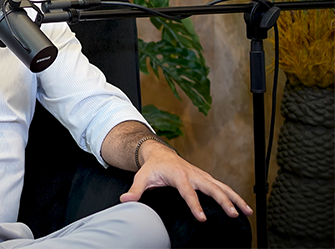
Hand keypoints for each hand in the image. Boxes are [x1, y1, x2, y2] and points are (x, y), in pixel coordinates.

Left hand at [119, 141, 252, 221]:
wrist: (159, 154)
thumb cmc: (152, 167)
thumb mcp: (141, 177)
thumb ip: (135, 190)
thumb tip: (125, 201)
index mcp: (178, 174)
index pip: (188, 192)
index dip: (195, 205)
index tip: (202, 218)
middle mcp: (193, 174)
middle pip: (211, 188)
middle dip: (224, 201)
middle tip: (234, 214)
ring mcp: (201, 175)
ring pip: (222, 186)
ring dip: (235, 198)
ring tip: (247, 212)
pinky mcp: (205, 178)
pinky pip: (222, 187)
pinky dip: (234, 195)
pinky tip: (243, 206)